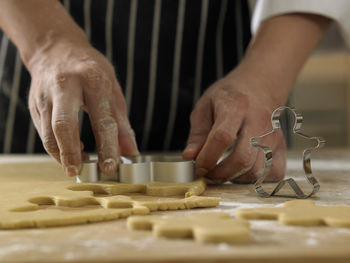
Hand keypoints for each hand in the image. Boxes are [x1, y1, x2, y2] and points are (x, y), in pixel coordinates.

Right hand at [28, 40, 138, 175]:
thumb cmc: (91, 70)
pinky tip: (69, 151)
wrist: (56, 49)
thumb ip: (122, 123)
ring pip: (48, 132)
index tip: (110, 167)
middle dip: (71, 152)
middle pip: (64, 125)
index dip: (107, 146)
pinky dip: (55, 147)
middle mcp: (65, 85)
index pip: (101, 119)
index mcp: (93, 80)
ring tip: (77, 166)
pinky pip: (43, 132)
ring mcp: (46, 94)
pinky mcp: (34, 103)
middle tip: (79, 172)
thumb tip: (131, 152)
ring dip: (62, 154)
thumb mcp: (113, 90)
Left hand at [182, 68, 285, 182]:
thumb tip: (189, 158)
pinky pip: (274, 173)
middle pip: (242, 158)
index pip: (222, 137)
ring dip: (235, 178)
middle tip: (207, 174)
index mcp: (236, 106)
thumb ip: (197, 134)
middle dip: (220, 174)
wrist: (260, 84)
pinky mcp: (281, 146)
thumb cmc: (229, 96)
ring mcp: (273, 135)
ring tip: (222, 171)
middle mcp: (258, 121)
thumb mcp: (205, 107)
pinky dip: (256, 179)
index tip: (197, 168)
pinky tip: (242, 171)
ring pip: (257, 170)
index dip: (207, 158)